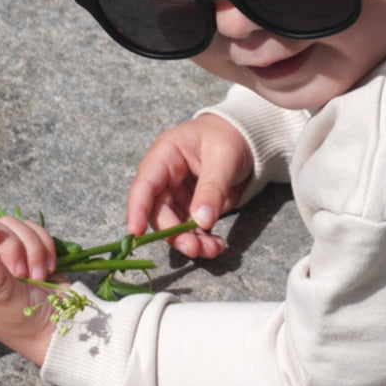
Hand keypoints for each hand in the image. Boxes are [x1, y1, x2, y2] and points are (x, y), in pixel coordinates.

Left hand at [0, 215, 59, 366]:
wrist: (61, 328)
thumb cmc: (27, 327)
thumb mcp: (8, 306)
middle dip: (11, 244)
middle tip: (21, 273)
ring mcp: (0, 253)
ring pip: (11, 224)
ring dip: (32, 247)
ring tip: (37, 275)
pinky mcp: (24, 247)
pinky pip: (31, 228)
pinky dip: (44, 244)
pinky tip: (47, 268)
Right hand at [127, 114, 253, 259]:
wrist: (249, 138)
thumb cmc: (230, 135)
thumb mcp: (223, 158)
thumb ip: (212, 189)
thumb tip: (201, 221)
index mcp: (164, 156)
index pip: (144, 185)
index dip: (137, 210)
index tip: (135, 233)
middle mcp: (166, 177)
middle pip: (159, 212)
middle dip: (174, 234)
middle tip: (194, 248)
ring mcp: (178, 194)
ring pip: (174, 225)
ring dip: (190, 241)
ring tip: (212, 249)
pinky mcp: (192, 206)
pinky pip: (191, 229)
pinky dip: (202, 240)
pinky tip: (216, 244)